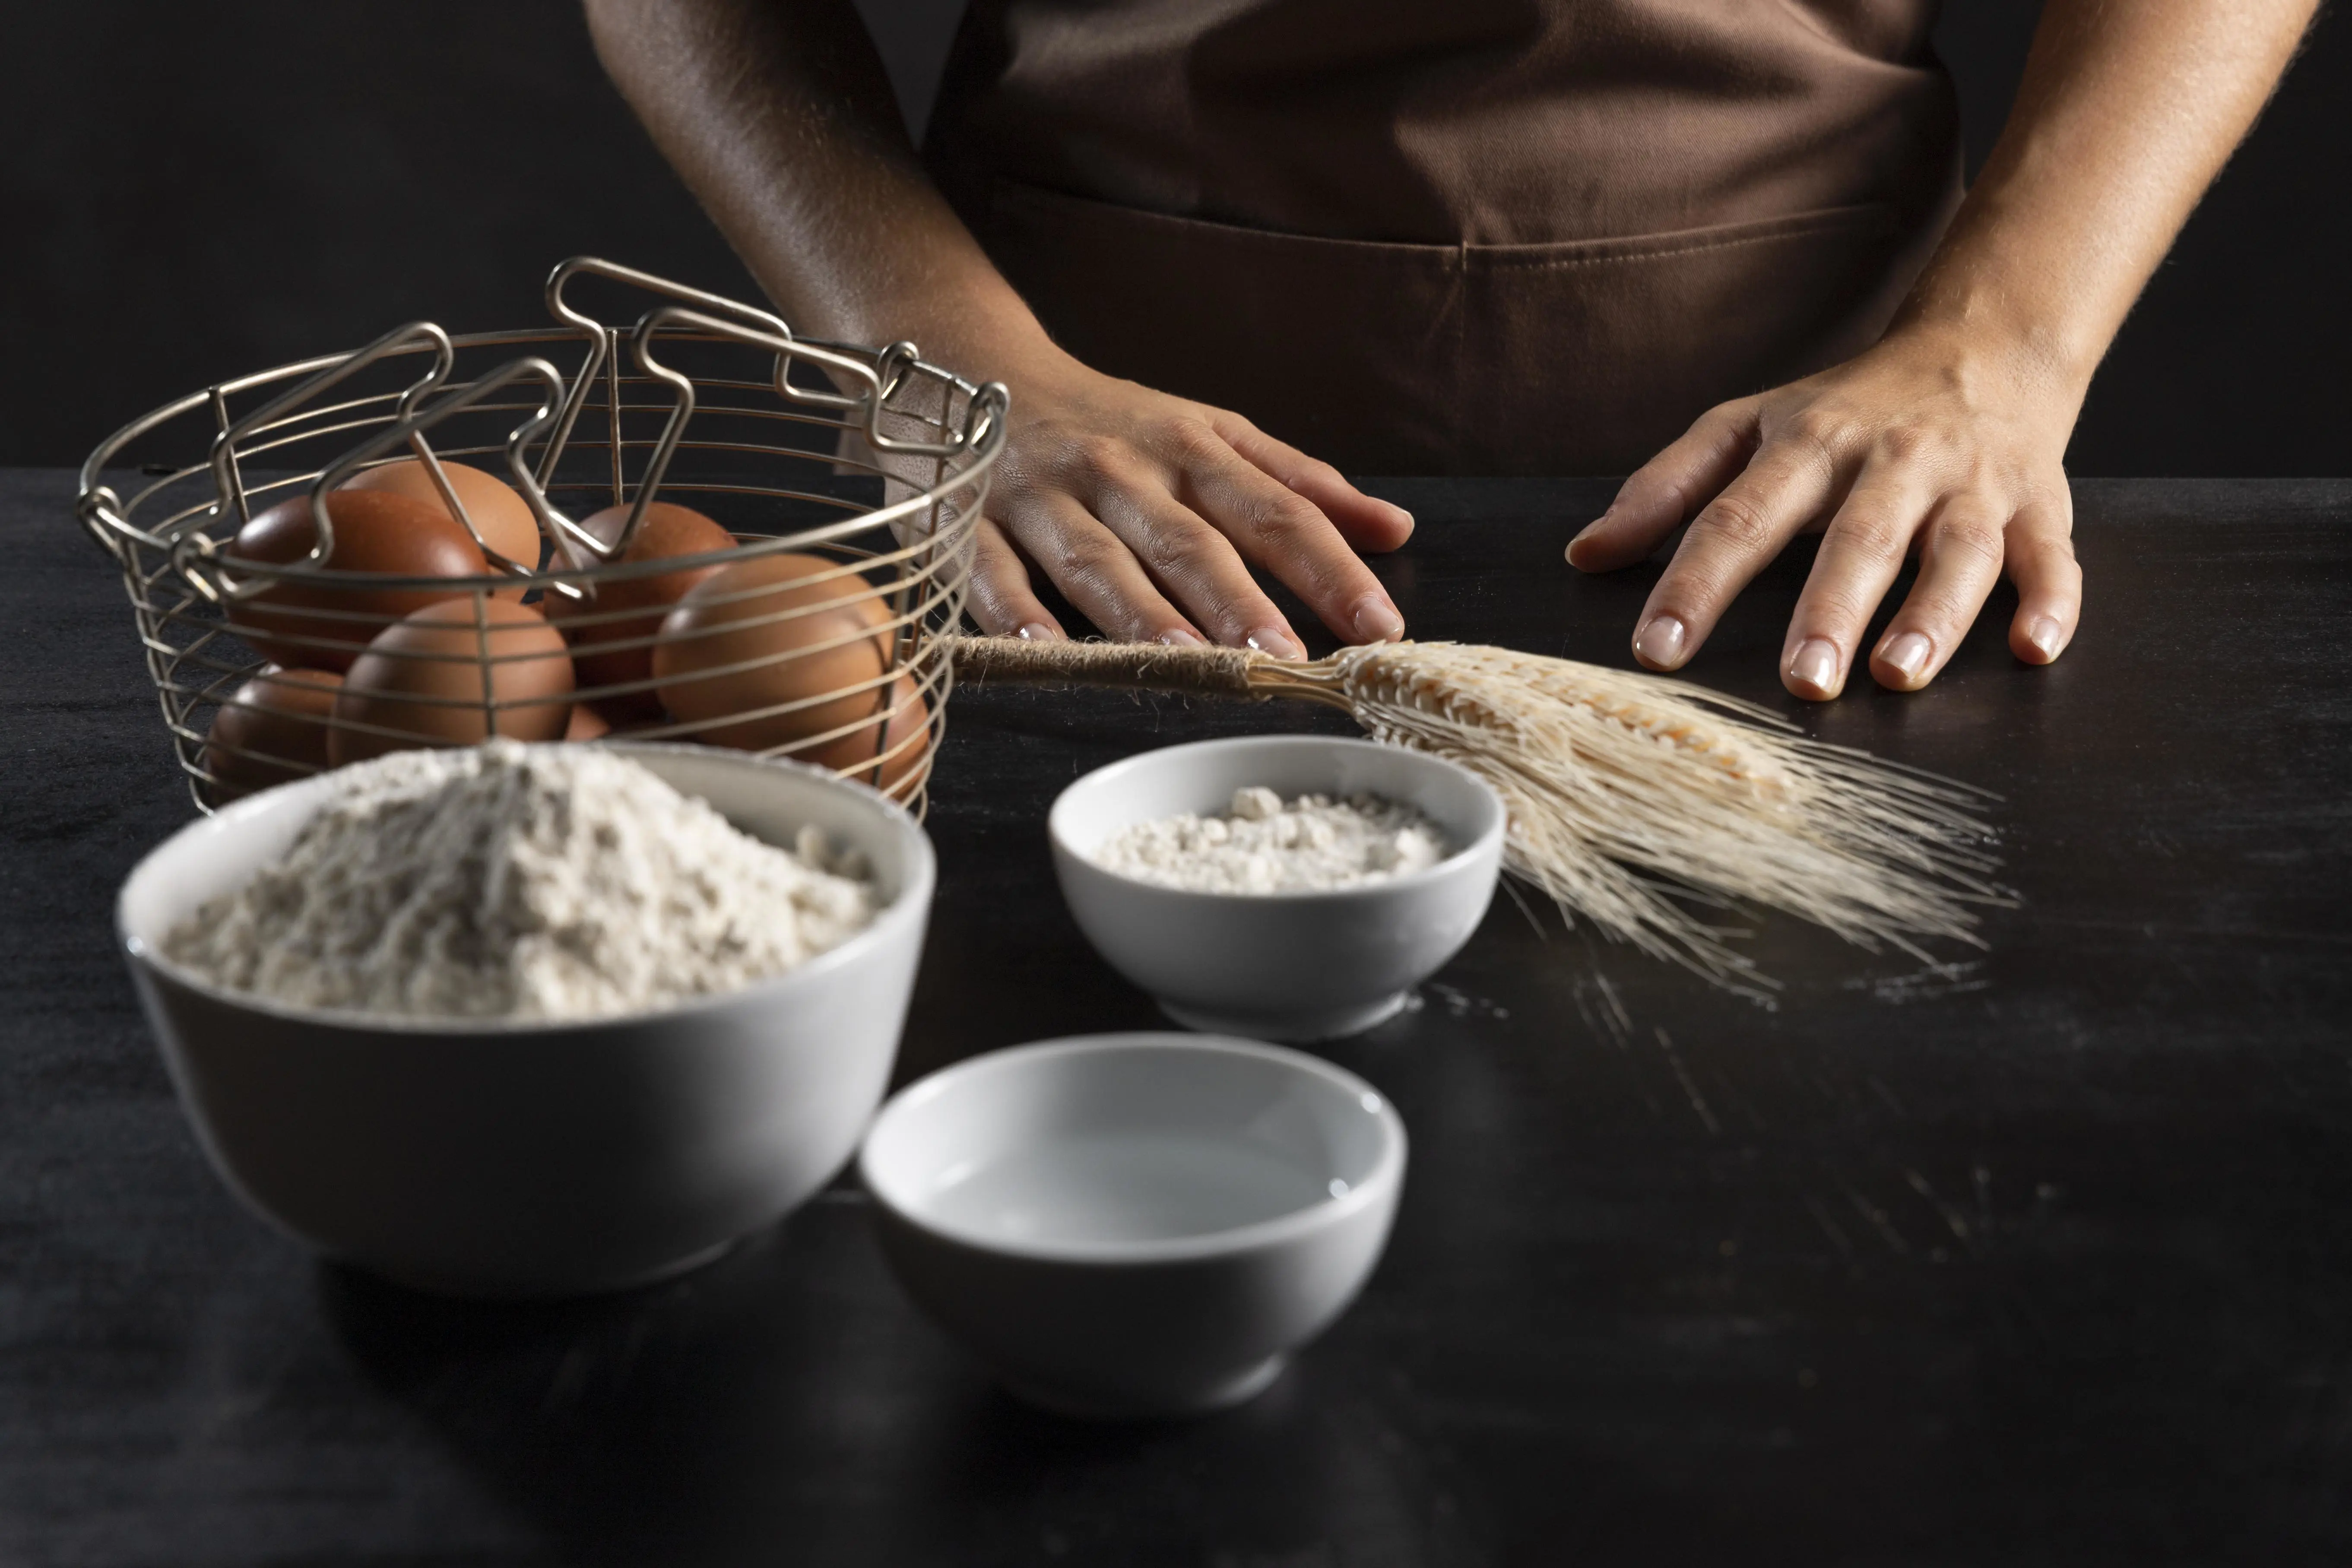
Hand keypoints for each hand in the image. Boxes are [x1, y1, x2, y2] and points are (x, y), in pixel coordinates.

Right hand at [961, 344, 1413, 654]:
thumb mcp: (1211, 434)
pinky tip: (1044, 646)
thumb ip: (1298, 484)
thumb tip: (1394, 529)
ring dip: (1141, 612)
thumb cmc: (1113, 422)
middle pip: (1187, 541)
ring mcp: (1045, 497)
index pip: (1274, 512)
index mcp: (1191, 450)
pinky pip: (992, 569)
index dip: (1328, 567)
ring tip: (1187, 660)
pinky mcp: (971, 521)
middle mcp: (1122, 471)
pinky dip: (1013, 607)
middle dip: (1238, 600)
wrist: (978, 365)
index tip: (1378, 624)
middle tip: (1284, 657)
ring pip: (1097, 560)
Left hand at [1566, 325, 2085, 698]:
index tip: (1658, 647)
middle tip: (1803, 679)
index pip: (1738, 516)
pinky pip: (2051, 555)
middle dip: (1829, 609)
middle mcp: (1893, 460)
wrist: (1982, 344)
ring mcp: (1971, 483)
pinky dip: (2049, 602)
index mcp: (1808, 444)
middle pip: (1858, 537)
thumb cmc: (1846, 407)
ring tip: (1897, 673)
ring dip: (1933, 614)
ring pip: (1958, 550)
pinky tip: (2031, 647)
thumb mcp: (1744, 427)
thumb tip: (1585, 554)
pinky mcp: (2039, 503)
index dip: (1695, 582)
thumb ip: (1666, 490)